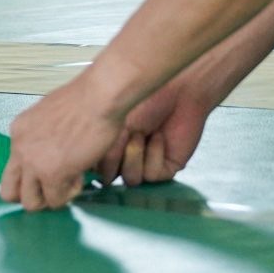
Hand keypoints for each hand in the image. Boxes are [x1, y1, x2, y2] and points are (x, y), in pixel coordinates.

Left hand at [0, 75, 123, 211]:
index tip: (46, 175)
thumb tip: (49, 153)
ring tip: (70, 179)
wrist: (99, 97)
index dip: (29, 178)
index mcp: (19, 132)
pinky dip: (70, 193)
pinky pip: (56, 200)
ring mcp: (33, 163)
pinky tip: (80, 174)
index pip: (11, 169)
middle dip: (32, 196)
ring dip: (51, 197)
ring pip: (31, 203)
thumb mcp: (50, 117)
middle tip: (53, 187)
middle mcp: (19, 148)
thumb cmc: (85, 100)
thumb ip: (42, 137)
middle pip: (10, 192)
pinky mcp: (52, 175)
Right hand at [94, 75, 215, 186]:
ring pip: (130, 180)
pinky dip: (153, 155)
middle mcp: (125, 158)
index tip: (98, 149)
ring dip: (134, 155)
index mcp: (109, 146)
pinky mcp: (165, 169)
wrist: (177, 92)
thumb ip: (106, 154)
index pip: (96, 168)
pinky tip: (159, 136)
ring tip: (141, 133)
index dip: (97, 162)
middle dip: (115, 157)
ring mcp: (145, 165)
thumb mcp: (116, 127)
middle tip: (124, 134)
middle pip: (110, 178)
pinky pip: (151, 175)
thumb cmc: (146, 101)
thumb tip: (101, 178)